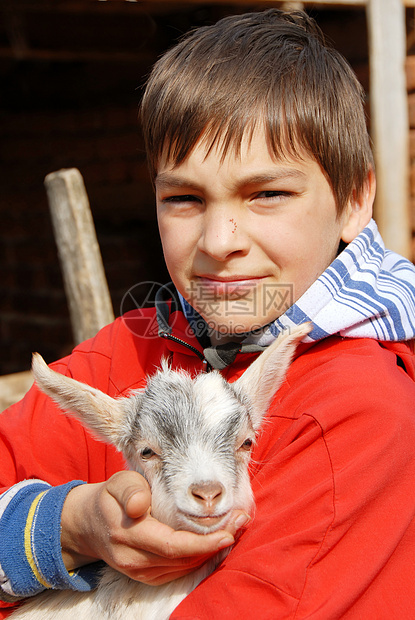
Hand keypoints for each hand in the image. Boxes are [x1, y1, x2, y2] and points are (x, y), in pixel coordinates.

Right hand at [60, 471, 249, 584]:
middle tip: (241, 521)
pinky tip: (214, 542)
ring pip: (183, 568)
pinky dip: (199, 559)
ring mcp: (139, 572)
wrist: (88, 524)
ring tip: (234, 528)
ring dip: (211, 552)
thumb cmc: (110, 497)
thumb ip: (129, 490)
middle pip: (183, 559)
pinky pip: (178, 572)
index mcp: (128, 534)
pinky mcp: (146, 577)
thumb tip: (139, 506)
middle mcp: (134, 559)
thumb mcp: (117, 483)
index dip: (204, 542)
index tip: (229, 529)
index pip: (173, 545)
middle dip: (216, 543)